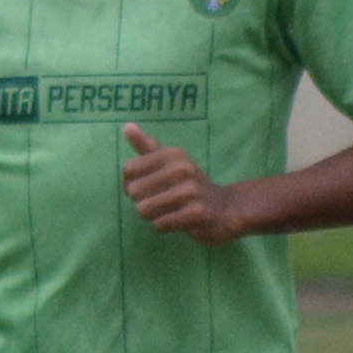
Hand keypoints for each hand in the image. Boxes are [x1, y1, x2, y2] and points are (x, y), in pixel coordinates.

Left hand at [120, 124, 240, 240]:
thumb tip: (126, 126)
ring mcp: (190, 191)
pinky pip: (159, 224)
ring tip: (171, 210)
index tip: (148, 185)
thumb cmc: (189, 184)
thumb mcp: (170, 161)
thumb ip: (147, 146)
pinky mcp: (196, 214)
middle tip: (162, 200)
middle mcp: (181, 169)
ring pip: (143, 209)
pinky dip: (165, 226)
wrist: (226, 208)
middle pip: (133, 191)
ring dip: (153, 215)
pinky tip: (179, 219)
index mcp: (172, 154)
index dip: (131, 182)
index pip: (128, 169)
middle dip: (142, 200)